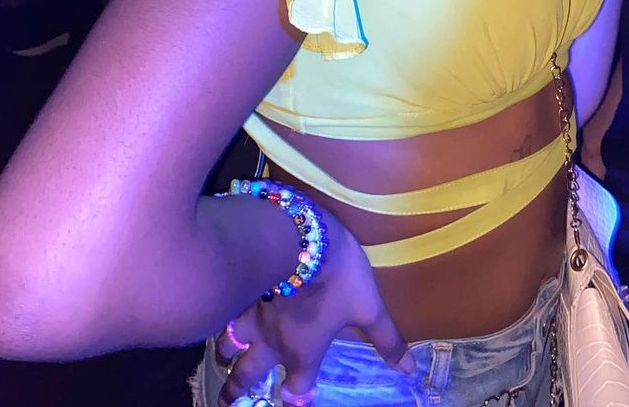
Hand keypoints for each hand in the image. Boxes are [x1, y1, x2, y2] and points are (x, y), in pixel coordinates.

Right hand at [217, 211, 413, 404]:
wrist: (296, 237)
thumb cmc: (336, 277)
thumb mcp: (369, 307)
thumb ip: (386, 339)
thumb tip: (410, 370)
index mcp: (303, 353)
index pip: (295, 390)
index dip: (294, 399)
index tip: (292, 401)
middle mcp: (271, 344)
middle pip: (246, 377)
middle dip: (236, 392)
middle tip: (228, 402)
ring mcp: (250, 318)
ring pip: (227, 346)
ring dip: (225, 356)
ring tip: (222, 359)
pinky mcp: (236, 291)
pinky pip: (222, 313)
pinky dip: (219, 319)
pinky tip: (218, 312)